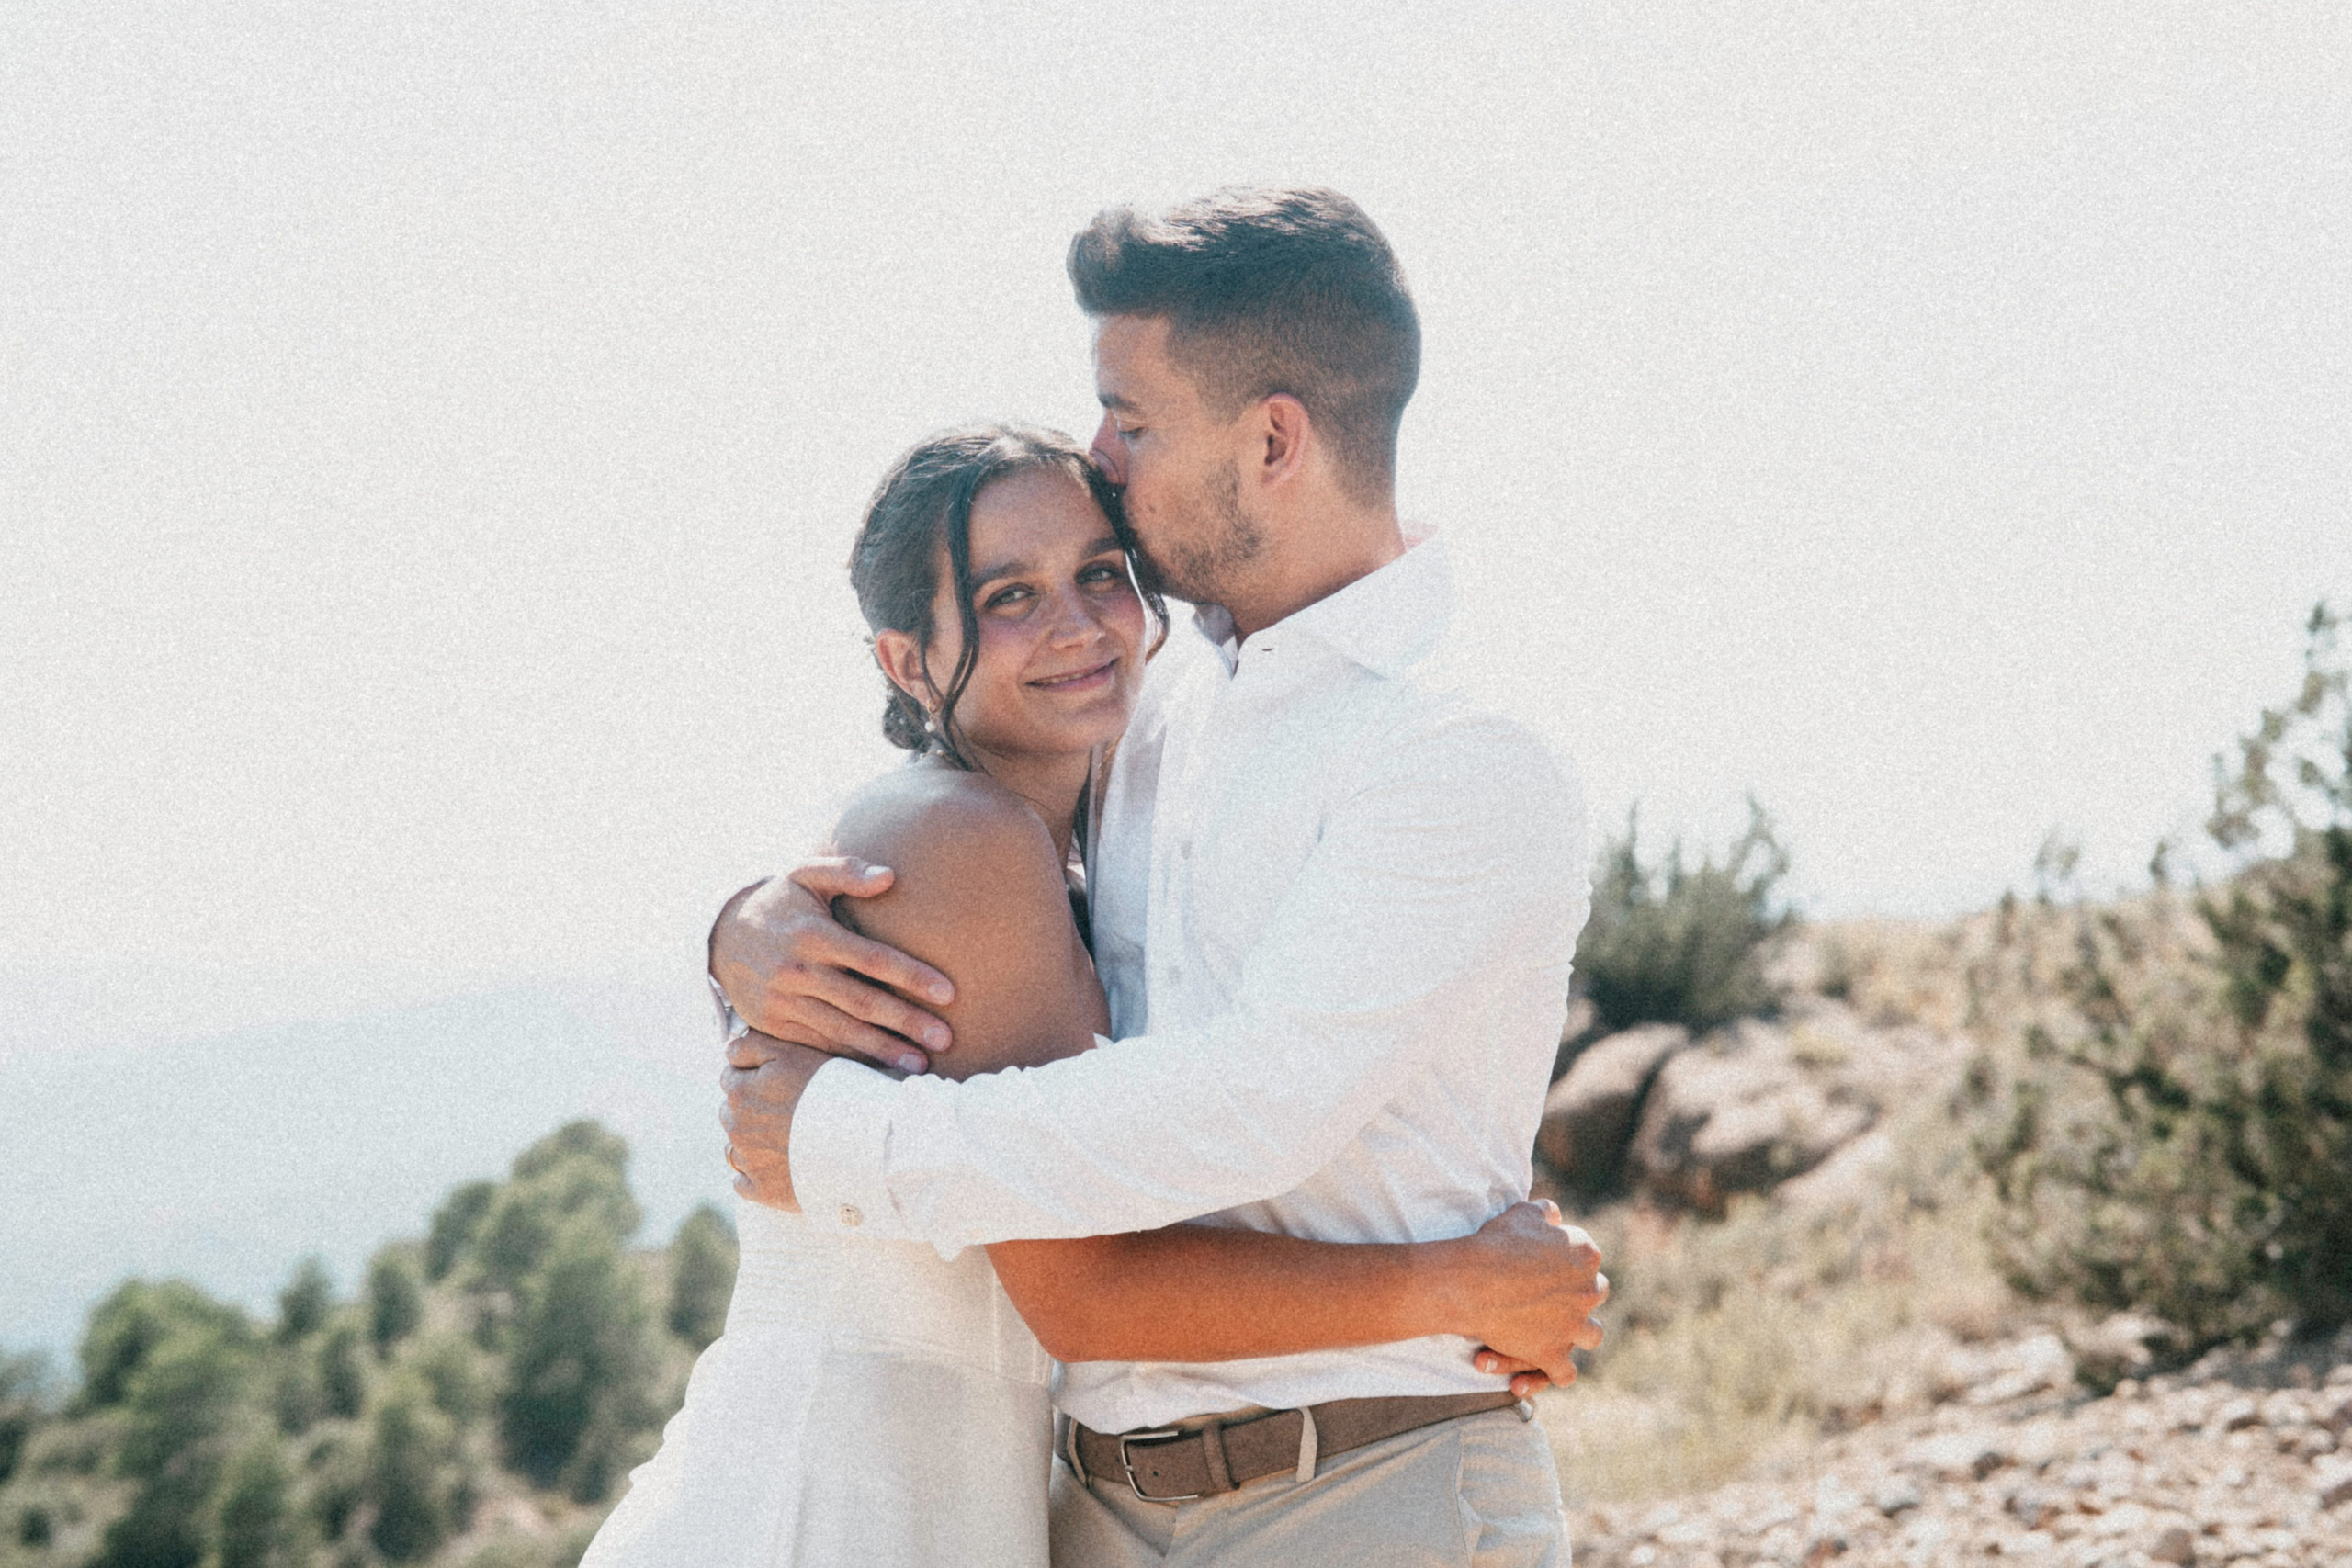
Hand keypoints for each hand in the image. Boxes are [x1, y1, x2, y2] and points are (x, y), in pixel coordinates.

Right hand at [711, 859, 956, 1071]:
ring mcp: (784, 1002)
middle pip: (863, 1002)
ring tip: (921, 1065)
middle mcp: (798, 971)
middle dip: (907, 1022)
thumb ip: (847, 871)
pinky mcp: (774, 1025)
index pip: (872, 959)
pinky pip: (819, 1044)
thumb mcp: (805, 874)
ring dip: (883, 1050)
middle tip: (946, 1040)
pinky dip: (850, 1059)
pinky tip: (879, 1069)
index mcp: (813, 934)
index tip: (950, 993)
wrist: (719, 936)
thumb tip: (890, 876)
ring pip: (842, 1031)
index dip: (912, 977)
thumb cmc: (780, 902)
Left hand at [718, 1032, 834, 1211]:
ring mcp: (748, 1160)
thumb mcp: (793, 1052)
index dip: (755, 1076)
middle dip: (752, 1109)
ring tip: (789, 1138)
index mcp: (741, 1090)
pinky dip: (757, 1174)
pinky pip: (743, 1181)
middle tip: (790, 1109)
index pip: (730, 1077)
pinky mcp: (762, 1190)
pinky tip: (783, 1166)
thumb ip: (752, 1046)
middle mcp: (736, 1126)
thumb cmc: (834, 1090)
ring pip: (735, 1147)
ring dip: (753, 1141)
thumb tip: (728, 1050)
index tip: (781, 1082)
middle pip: (731, 1112)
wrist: (864, 1142)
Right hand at [1456, 1200, 1606, 1399]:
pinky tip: (1545, 1365)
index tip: (1550, 1263)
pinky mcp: (1553, 1353)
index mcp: (1585, 1254)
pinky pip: (1565, 1374)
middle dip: (1579, 1295)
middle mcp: (1588, 1291)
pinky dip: (1557, 1372)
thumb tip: (1555, 1214)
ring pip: (1592, 1335)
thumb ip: (1545, 1212)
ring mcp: (1573, 1326)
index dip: (1570, 1261)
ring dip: (1578, 1333)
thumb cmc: (1496, 1243)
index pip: (1588, 1257)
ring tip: (1558, 1332)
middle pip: (1596, 1293)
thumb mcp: (1523, 1213)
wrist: (1473, 1280)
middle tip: (1553, 1295)